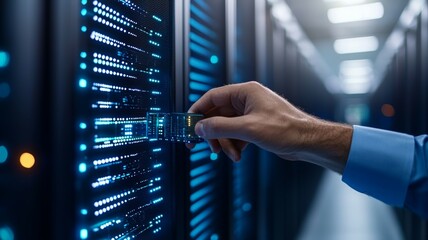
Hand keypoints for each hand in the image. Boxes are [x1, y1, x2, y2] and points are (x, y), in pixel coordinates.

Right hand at [187, 81, 352, 172]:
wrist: (308, 142)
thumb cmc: (285, 129)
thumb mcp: (248, 129)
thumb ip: (220, 127)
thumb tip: (199, 128)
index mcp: (245, 92)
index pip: (212, 97)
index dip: (198, 111)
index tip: (187, 125)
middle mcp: (246, 101)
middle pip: (217, 115)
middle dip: (213, 133)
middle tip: (208, 147)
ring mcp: (251, 114)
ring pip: (226, 127)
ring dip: (225, 143)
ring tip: (232, 155)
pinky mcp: (255, 126)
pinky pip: (235, 134)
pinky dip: (234, 145)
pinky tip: (238, 155)